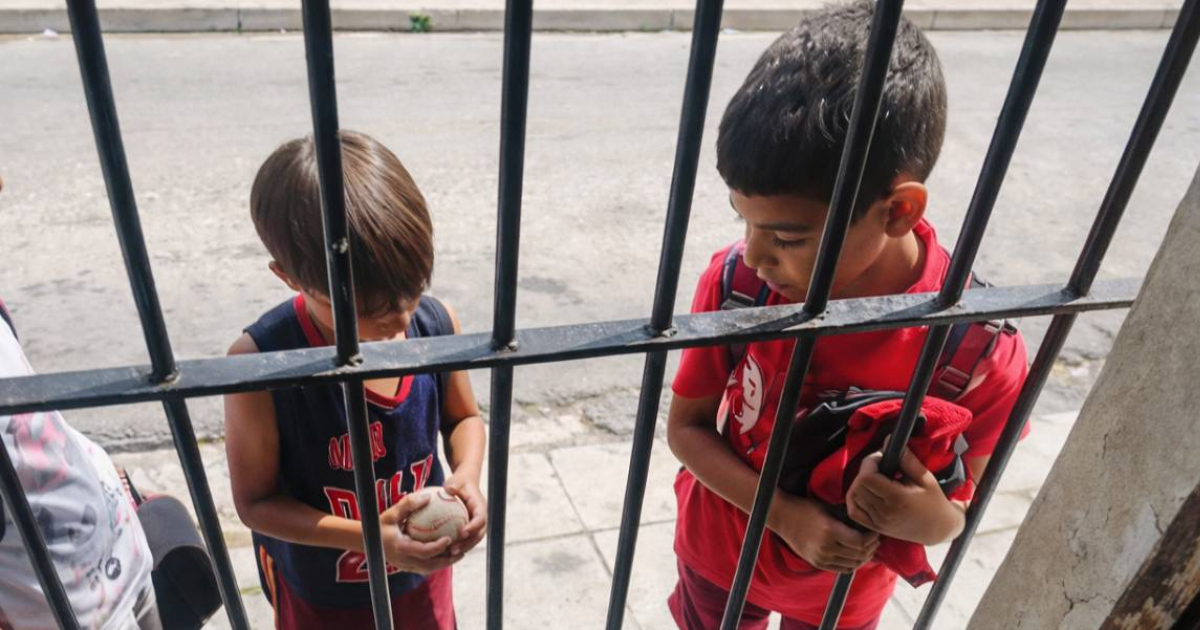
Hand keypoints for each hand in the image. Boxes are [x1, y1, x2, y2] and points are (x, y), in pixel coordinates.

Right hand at [379, 492, 457, 574]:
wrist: (364, 540)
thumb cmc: (379, 524)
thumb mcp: (392, 512)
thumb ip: (409, 504)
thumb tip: (427, 496)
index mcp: (401, 548)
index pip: (423, 551)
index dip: (438, 547)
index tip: (450, 539)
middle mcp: (403, 560)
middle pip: (430, 565)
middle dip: (447, 561)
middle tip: (461, 552)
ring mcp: (404, 566)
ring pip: (428, 569)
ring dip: (443, 564)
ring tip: (457, 555)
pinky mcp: (404, 567)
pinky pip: (423, 567)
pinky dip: (435, 563)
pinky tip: (445, 554)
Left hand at [444, 474, 487, 555]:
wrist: (466, 483)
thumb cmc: (459, 481)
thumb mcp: (456, 480)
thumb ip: (453, 484)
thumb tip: (449, 489)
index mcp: (480, 506)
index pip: (481, 518)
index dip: (474, 527)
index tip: (462, 533)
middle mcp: (481, 517)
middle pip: (479, 533)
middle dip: (469, 543)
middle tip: (454, 549)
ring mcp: (477, 523)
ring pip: (474, 539)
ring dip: (464, 548)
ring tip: (450, 554)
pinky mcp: (471, 528)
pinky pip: (466, 539)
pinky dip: (459, 545)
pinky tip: (444, 551)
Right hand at [769, 494, 878, 572]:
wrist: (783, 518)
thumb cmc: (807, 509)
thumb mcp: (829, 509)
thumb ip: (848, 518)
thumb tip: (869, 522)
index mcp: (830, 531)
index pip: (861, 542)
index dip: (872, 538)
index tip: (875, 531)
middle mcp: (826, 547)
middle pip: (859, 555)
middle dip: (871, 548)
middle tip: (876, 540)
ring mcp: (821, 558)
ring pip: (852, 564)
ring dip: (864, 557)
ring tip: (869, 548)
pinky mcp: (817, 563)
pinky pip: (842, 569)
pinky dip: (853, 564)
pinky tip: (857, 556)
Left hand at [846, 446, 964, 544]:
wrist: (938, 528)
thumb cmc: (933, 501)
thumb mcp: (925, 478)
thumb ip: (907, 459)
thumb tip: (888, 440)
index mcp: (898, 498)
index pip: (867, 478)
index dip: (869, 463)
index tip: (880, 458)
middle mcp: (885, 512)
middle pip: (858, 486)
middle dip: (864, 471)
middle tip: (878, 466)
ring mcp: (879, 522)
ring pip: (853, 497)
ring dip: (859, 484)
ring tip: (874, 479)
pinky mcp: (876, 527)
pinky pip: (854, 512)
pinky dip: (854, 500)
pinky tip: (864, 492)